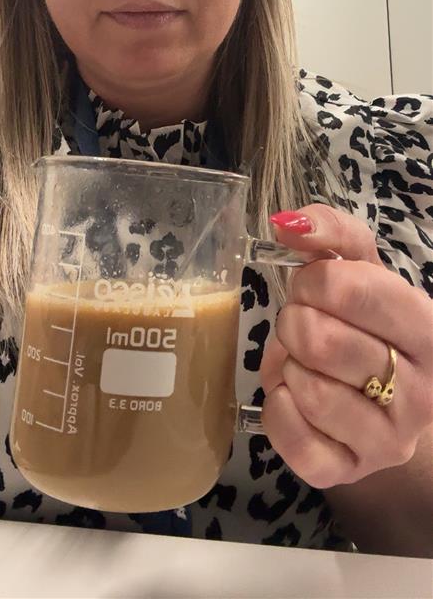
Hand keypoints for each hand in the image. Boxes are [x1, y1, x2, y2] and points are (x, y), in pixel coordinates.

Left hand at [260, 204, 432, 488]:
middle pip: (320, 340)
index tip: (313, 286)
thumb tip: (287, 224)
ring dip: (288, 365)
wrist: (379, 397)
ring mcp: (390, 440)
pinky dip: (278, 408)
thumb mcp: (361, 268)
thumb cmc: (367, 322)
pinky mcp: (349, 472)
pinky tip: (294, 395)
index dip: (313, 281)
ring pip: (308, 390)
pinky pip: (293, 439)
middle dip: (294, 322)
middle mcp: (422, 391)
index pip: (350, 290)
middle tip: (304, 324)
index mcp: (429, 330)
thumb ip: (330, 234)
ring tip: (305, 362)